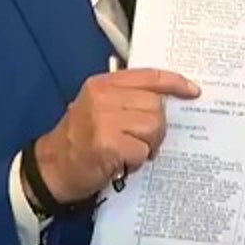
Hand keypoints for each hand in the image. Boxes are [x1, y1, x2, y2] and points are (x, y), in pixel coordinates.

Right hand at [30, 68, 200, 203]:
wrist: (52, 168)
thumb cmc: (80, 139)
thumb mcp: (99, 106)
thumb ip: (128, 97)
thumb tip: (168, 97)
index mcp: (104, 84)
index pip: (150, 76)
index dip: (176, 82)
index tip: (193, 91)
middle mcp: (104, 98)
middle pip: (156, 106)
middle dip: (156, 126)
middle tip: (141, 140)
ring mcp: (104, 120)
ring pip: (154, 127)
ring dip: (148, 144)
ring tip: (131, 150)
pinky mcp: (107, 145)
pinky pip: (142, 150)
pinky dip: (137, 160)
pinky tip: (122, 162)